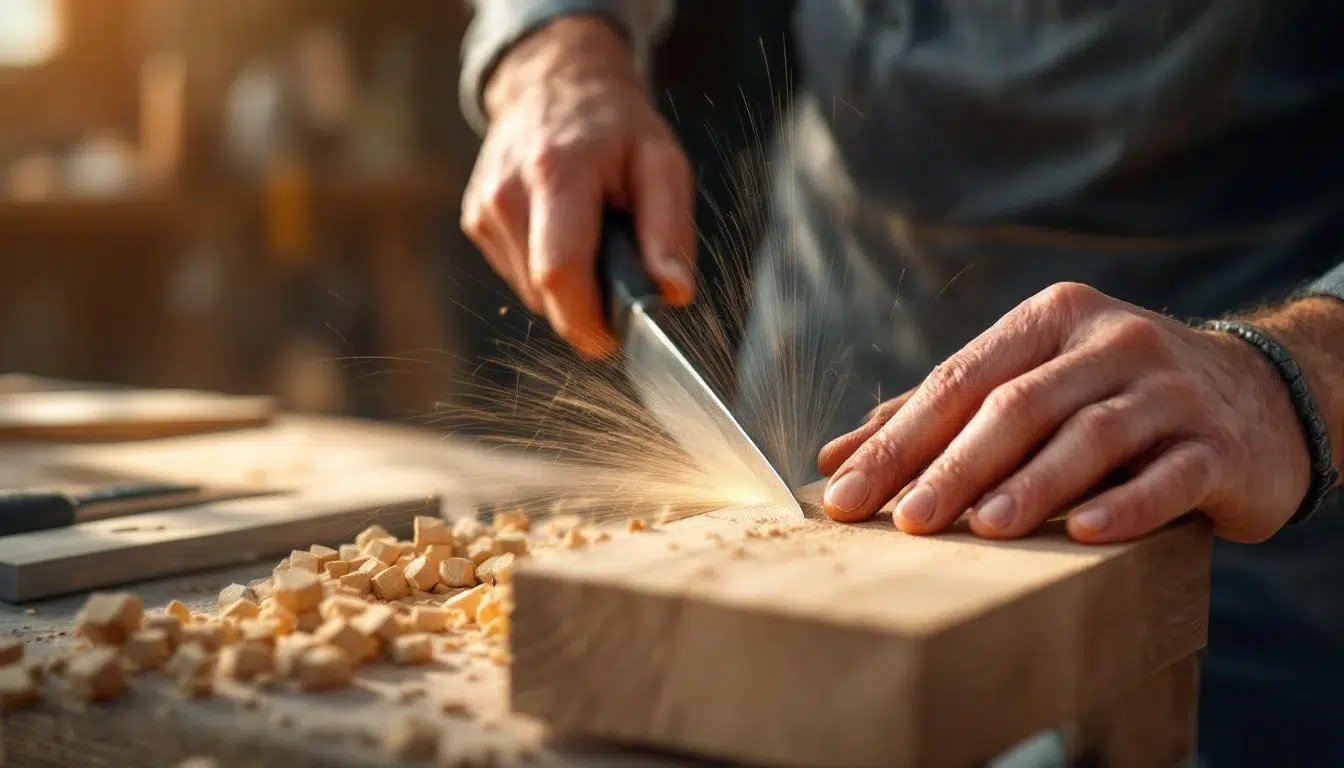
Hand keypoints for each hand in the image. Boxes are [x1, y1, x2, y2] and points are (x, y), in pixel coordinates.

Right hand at [460, 17, 695, 358]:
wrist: (554, 82)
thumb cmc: (616, 127)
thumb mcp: (662, 163)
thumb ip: (669, 230)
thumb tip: (673, 293)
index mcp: (557, 173)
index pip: (561, 272)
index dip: (587, 320)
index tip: (613, 337)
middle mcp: (507, 192)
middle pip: (544, 292)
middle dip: (585, 306)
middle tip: (618, 276)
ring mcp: (484, 207)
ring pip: (530, 291)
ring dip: (568, 286)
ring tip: (591, 238)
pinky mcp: (474, 219)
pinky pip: (517, 274)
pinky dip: (546, 269)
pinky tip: (562, 232)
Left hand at [816, 282, 1311, 543]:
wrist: (1261, 398)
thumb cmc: (1113, 397)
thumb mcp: (1032, 383)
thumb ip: (940, 414)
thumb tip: (836, 455)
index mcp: (1051, 321)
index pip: (958, 380)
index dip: (897, 440)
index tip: (844, 493)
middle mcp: (1110, 342)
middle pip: (1016, 405)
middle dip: (952, 466)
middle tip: (903, 522)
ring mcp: (1168, 389)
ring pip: (1088, 435)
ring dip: (1033, 484)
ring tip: (984, 528)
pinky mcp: (1218, 443)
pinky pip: (1168, 475)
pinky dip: (1127, 505)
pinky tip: (1086, 533)